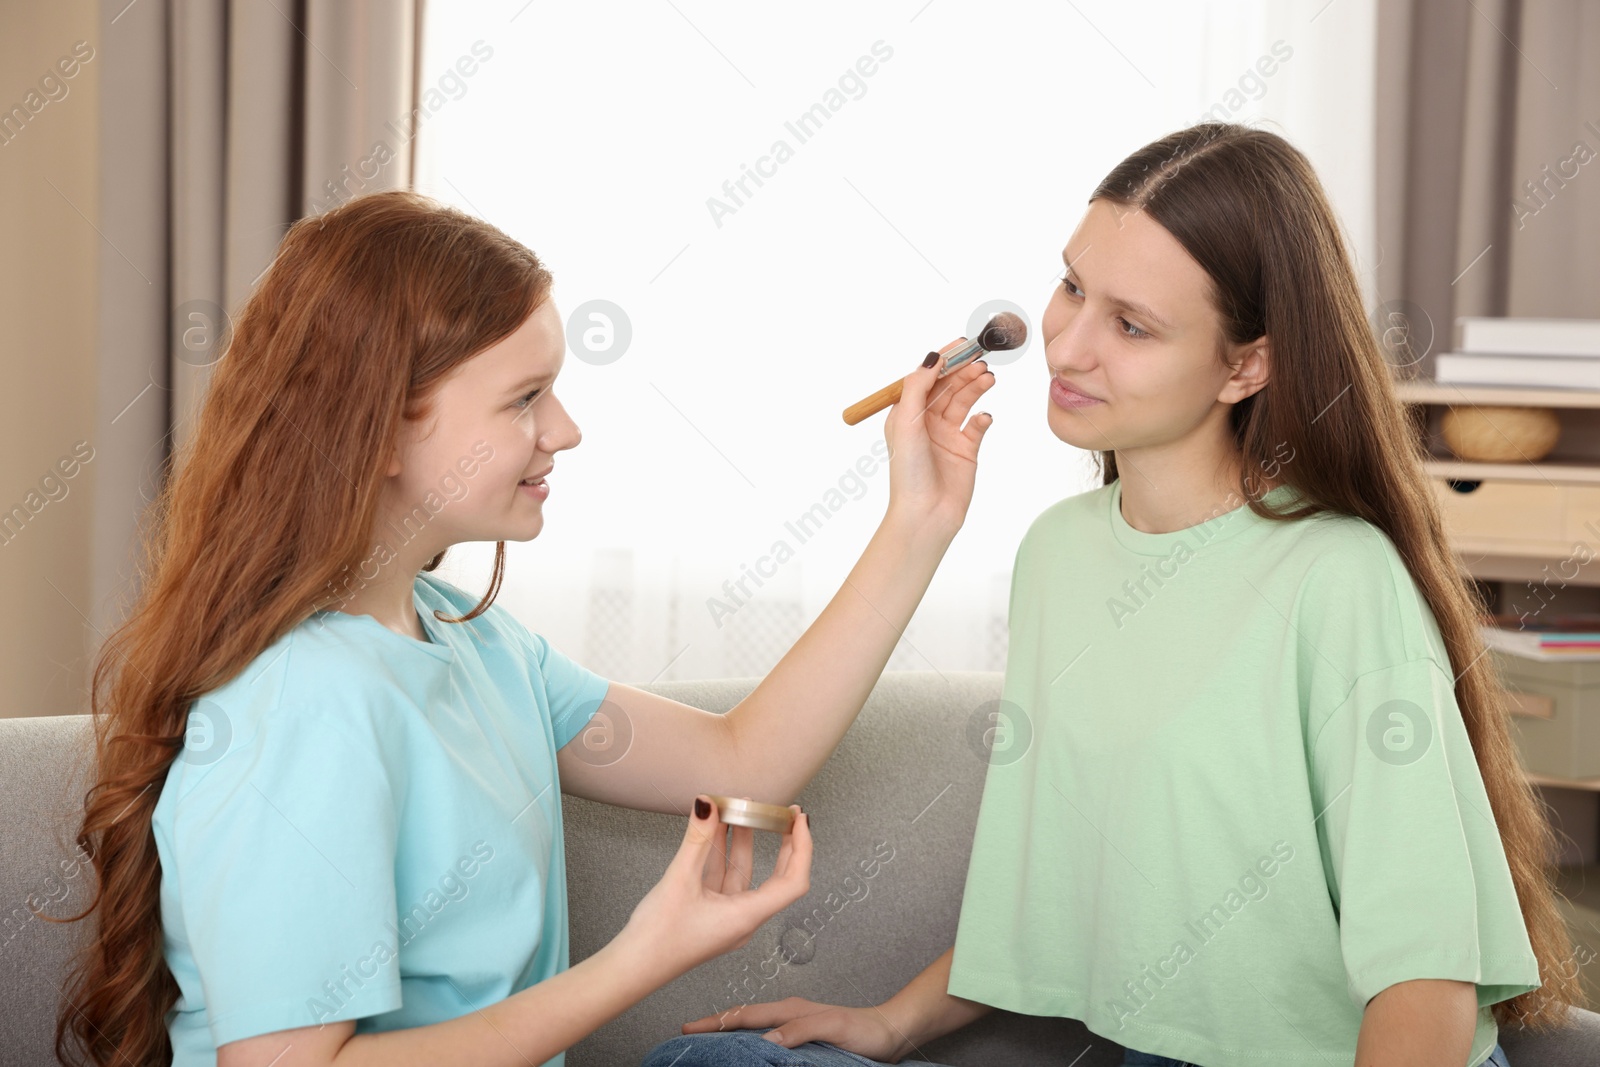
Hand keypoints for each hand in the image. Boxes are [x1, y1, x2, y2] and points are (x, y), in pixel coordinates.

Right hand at [619, 796, 811, 978]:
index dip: (802, 847)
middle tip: (781, 811)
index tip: (798, 819)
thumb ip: (696, 840)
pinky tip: (714, 830)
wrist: (633, 967)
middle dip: (780, 841)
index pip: (793, 881)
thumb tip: (707, 804)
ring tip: (738, 808)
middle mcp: (744, 919)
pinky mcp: (711, 914)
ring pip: (744, 873)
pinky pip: (724, 878)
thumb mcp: (679, 880)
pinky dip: (722, 853)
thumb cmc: (658, 938)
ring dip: (742, 841)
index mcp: (747, 917)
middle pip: (776, 876)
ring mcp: (727, 917)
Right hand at [681, 997, 910, 1062]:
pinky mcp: (801, 1042)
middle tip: (686, 1037)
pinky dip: (748, 1046)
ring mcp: (793, 1028)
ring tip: (706, 1046)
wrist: (889, 1035)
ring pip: (752, 1030)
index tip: (688, 1028)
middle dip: (713, 1026)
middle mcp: (787, 1016)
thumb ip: (799, 1029)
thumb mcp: (832, 1027)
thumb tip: (765, 1039)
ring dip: (728, 1035)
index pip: (744, 1015)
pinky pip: (765, 1042)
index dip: (715, 1022)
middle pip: (742, 1020)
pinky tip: (743, 1056)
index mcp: (789, 1009)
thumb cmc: (864, 1031)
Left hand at [883, 353, 995, 536]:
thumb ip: (918, 388)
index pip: (926, 378)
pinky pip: (977, 425)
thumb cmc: (909, 473)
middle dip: (963, 371)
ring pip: (964, 401)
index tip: (961, 344)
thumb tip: (932, 358)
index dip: (943, 360)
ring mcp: (947, 435)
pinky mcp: (966, 450)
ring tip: (988, 377)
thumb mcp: (906, 423)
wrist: (926, 514)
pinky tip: (984, 417)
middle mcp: (926, 422)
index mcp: (906, 414)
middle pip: (948, 386)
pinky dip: (982, 417)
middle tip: (980, 359)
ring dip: (975, 387)